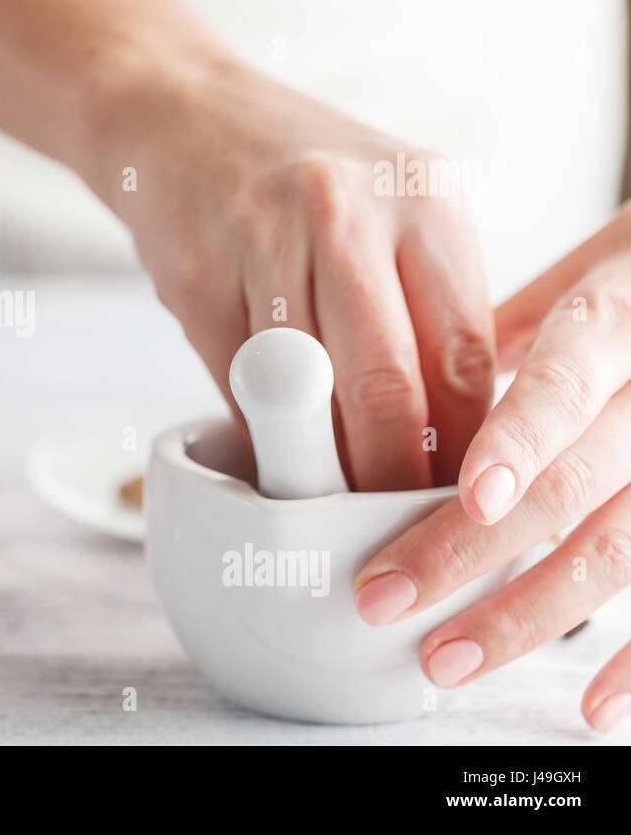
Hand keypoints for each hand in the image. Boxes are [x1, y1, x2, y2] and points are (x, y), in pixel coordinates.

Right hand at [94, 57, 493, 488]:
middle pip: (390, 386)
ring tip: (329, 494)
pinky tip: (269, 433)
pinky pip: (238, 384)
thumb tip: (441, 438)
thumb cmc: (290, 174)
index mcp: (424, 199)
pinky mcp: (196, 276)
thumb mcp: (385, 209)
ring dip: (319, 463)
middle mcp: (349, 213)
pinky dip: (258, 425)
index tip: (452, 498)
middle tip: (388, 522)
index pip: (464, 356)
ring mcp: (263, 241)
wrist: (174, 112)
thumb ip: (419, 306)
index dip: (463, 448)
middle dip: (389, 477)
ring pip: (307, 395)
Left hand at [354, 206, 630, 730]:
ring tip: (448, 657)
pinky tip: (594, 708)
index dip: (521, 438)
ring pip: (623, 548)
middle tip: (383, 597)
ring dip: (531, 614)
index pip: (566, 376)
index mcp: (619, 315)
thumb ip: (495, 333)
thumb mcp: (574, 281)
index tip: (467, 496)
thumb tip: (389, 378)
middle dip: (471, 550)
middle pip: (575, 483)